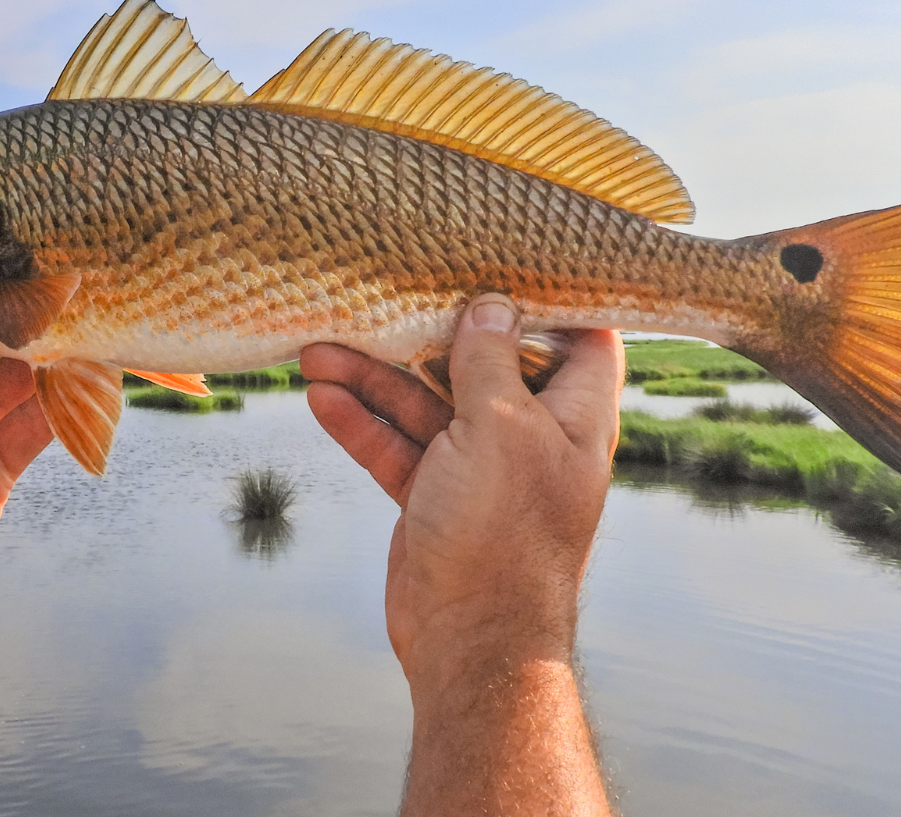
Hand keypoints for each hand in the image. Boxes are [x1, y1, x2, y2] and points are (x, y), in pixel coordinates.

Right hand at [301, 297, 622, 672]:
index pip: (584, 341)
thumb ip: (490, 362)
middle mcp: (530, 437)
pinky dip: (361, 423)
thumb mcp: (501, 429)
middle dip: (432, 330)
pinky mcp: (434, 496)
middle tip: (385, 291)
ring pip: (424, 403)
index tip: (511, 256)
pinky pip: (395, 446)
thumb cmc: (504, 535)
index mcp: (573, 418)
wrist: (470, 643)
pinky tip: (320, 397)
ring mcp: (479, 468)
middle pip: (482, 363)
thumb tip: (491, 304)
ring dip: (374, 376)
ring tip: (316, 346)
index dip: (555, 299)